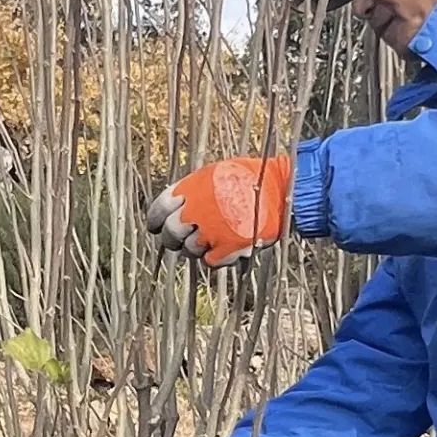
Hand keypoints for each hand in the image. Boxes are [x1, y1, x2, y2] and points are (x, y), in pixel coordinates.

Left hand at [146, 156, 291, 266]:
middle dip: (172, 238)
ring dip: (195, 247)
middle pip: (171, 234)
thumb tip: (179, 205)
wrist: (282, 190)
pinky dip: (214, 257)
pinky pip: (210, 261)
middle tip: (178, 239)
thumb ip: (194, 191)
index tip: (154, 226)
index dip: (155, 219)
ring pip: (190, 250)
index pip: (159, 208)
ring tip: (208, 240)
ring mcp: (211, 233)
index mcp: (190, 191)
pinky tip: (222, 248)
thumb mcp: (215, 175)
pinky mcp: (228, 249)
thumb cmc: (252, 178)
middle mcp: (195, 213)